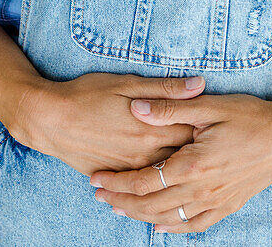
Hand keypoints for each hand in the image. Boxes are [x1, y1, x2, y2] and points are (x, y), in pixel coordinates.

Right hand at [17, 71, 206, 177]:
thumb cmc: (87, 95)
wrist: (50, 120)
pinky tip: (168, 185)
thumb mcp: (127, 83)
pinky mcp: (116, 176)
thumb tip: (200, 83)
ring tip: (197, 170)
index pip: (193, 132)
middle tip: (216, 149)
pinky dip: (158, 185)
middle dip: (200, 154)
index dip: (209, 129)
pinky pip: (144, 187)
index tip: (221, 125)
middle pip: (183, 158)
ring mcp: (130, 168)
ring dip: (181, 174)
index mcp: (152, 128)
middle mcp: (145, 153)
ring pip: (165, 177)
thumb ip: (165, 88)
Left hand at [88, 87, 271, 233]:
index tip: (96, 178)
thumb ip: (170, 108)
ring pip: (170, 218)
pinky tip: (161, 227)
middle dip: (122, 201)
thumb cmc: (250, 116)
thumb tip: (136, 107)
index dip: (118, 181)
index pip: (145, 180)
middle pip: (151, 204)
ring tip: (119, 209)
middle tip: (99, 196)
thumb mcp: (208, 106)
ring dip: (142, 216)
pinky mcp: (229, 205)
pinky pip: (196, 225)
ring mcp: (216, 201)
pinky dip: (175, 228)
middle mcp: (202, 189)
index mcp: (193, 164)